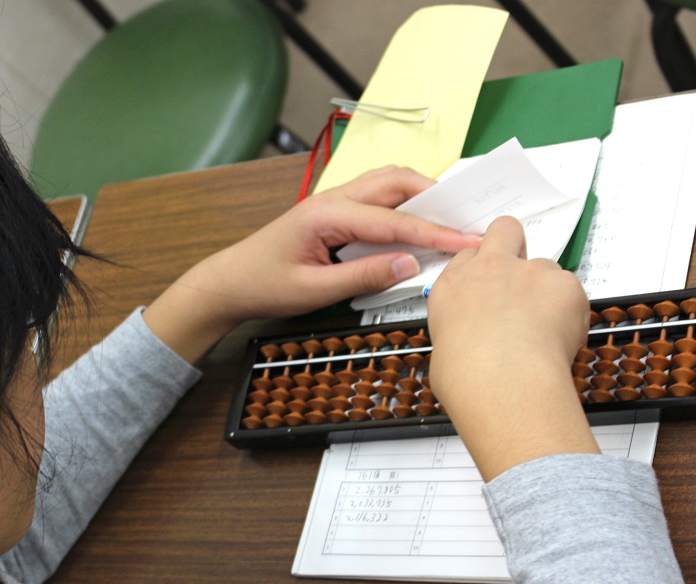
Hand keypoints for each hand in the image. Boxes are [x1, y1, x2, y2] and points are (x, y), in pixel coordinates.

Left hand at [143, 166, 480, 363]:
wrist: (229, 282)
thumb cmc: (264, 285)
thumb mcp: (315, 290)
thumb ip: (365, 276)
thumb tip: (411, 264)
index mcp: (327, 214)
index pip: (393, 220)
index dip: (434, 232)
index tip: (467, 240)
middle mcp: (333, 198)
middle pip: (395, 181)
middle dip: (435, 195)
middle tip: (466, 218)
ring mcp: (333, 201)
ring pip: (387, 184)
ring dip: (420, 195)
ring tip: (448, 217)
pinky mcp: (334, 212)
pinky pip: (376, 199)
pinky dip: (403, 205)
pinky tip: (416, 225)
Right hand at [427, 217, 599, 480]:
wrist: (502, 381)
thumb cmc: (468, 378)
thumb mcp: (444, 352)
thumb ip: (463, 331)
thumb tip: (473, 345)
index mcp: (454, 287)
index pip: (468, 258)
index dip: (482, 271)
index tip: (490, 288)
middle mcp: (489, 269)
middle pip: (505, 229)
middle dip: (515, 243)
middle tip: (522, 276)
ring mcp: (528, 271)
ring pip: (546, 266)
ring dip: (548, 290)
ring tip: (547, 328)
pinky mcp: (563, 283)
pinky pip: (572, 292)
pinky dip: (572, 312)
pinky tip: (561, 339)